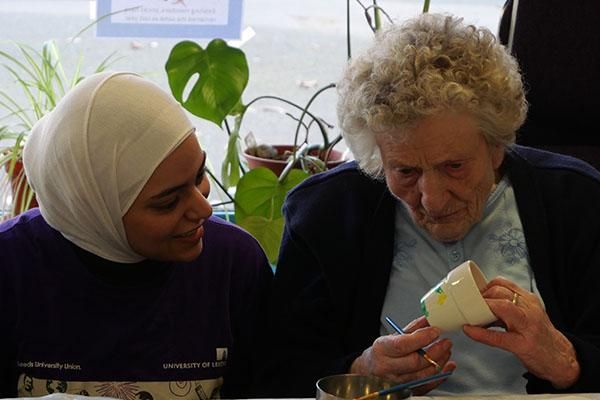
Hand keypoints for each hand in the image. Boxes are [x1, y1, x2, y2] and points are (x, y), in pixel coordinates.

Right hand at [350, 317, 455, 394]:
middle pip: (415, 362)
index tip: (435, 331)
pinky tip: (448, 365)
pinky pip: (427, 385)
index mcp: (382, 349)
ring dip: (440, 362)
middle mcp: (387, 367)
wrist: (371, 370)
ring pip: (423, 375)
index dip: (421, 338)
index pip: (402, 345)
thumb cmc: (383, 351)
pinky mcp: (406, 390)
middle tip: (446, 342)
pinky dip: (441, 375)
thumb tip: (430, 319)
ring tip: (446, 350)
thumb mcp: (393, 335)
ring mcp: (397, 381)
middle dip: (435, 351)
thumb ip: (413, 328)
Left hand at [463, 276, 579, 388]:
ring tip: (468, 314)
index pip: (503, 283)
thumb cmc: (539, 336)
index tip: (473, 293)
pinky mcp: (523, 344)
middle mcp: (529, 309)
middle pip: (500, 292)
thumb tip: (479, 305)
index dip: (484, 286)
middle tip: (469, 305)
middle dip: (481, 296)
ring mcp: (527, 326)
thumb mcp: (526, 315)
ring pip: (501, 307)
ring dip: (481, 308)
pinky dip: (481, 333)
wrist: (561, 359)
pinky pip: (498, 336)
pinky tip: (470, 331)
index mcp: (528, 300)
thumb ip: (506, 307)